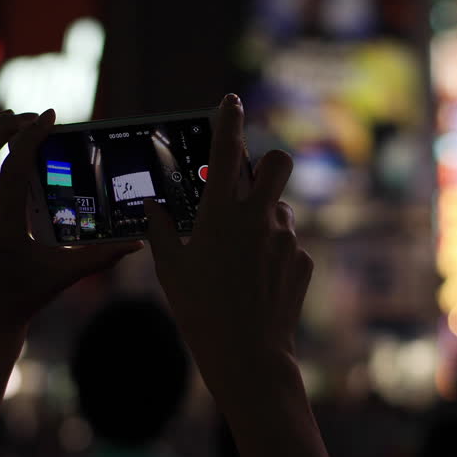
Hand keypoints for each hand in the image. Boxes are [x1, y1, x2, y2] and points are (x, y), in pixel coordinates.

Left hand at [0, 109, 142, 323]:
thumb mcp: (68, 273)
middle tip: (31, 116)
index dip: (30, 138)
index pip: (12, 169)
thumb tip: (137, 244)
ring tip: (7, 119)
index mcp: (4, 226)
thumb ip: (103, 256)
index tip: (50, 117)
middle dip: (2, 127)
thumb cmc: (30, 292)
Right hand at [146, 95, 332, 456]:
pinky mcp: (303, 261)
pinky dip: (273, 252)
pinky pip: (288, 244)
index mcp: (222, 213)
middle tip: (249, 182)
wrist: (247, 355)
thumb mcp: (171, 269)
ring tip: (242, 254)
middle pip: (278, 162)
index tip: (231, 101)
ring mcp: (286, 238)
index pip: (226, 149)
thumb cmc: (200, 311)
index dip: (229, 118)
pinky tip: (257, 280)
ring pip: (281, 208)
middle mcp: (259, 217)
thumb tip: (153, 208)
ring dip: (265, 217)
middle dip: (267, 161)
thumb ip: (161, 232)